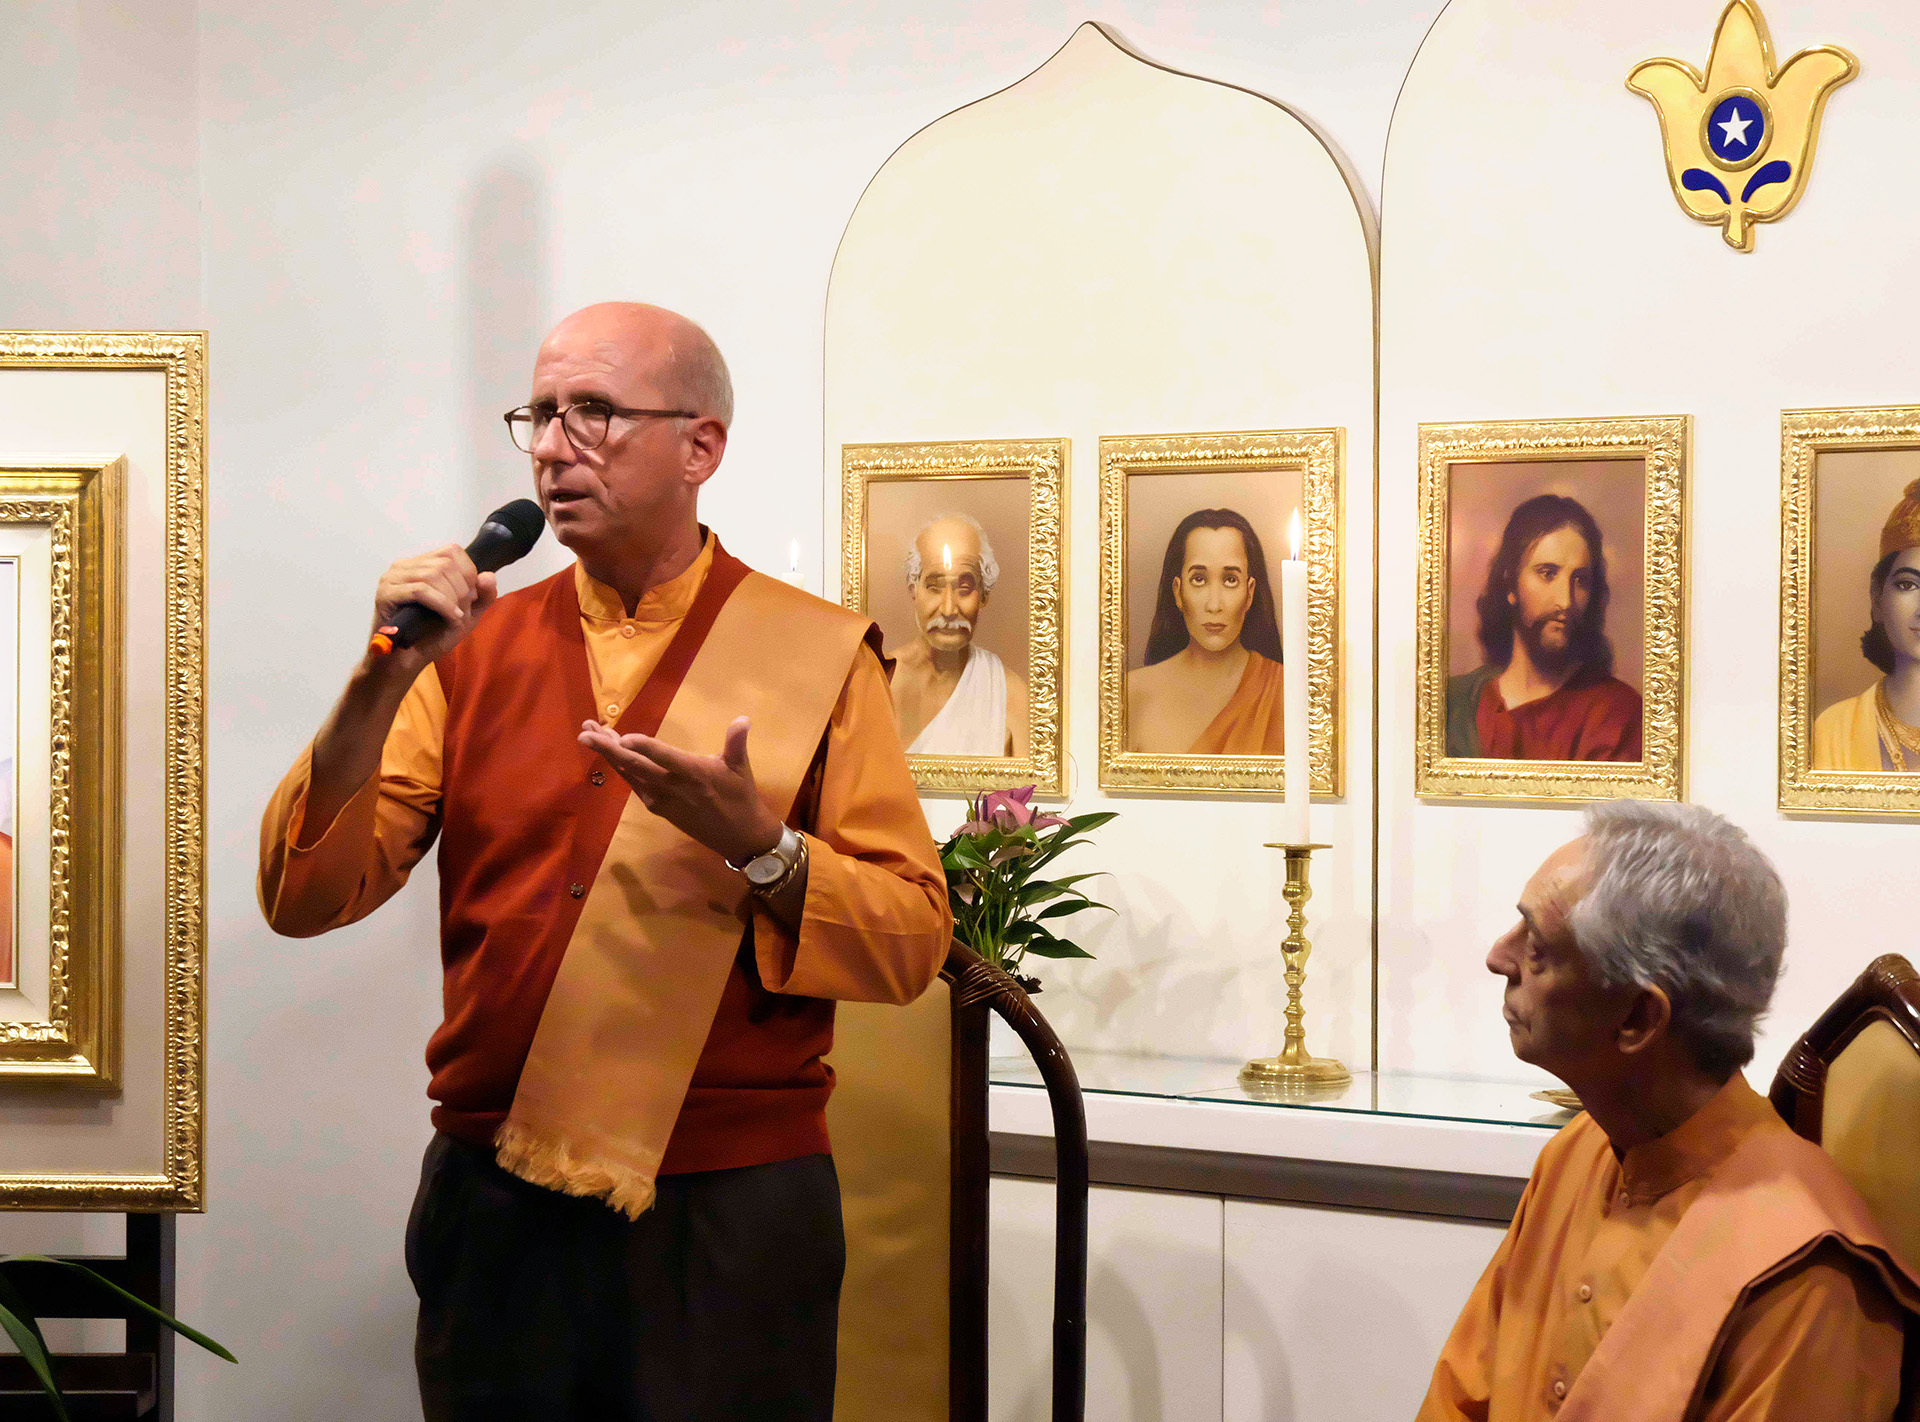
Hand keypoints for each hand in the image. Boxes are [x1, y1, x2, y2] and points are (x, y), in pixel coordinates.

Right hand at [368, 544, 497, 670]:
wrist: (407, 661)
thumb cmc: (433, 636)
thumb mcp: (467, 614)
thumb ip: (482, 596)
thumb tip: (489, 575)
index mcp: (422, 564)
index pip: (452, 551)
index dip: (468, 573)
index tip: (470, 597)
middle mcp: (405, 566)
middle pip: (445, 563)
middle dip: (462, 589)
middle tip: (461, 611)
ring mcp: (392, 578)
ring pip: (433, 575)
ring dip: (452, 599)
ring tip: (454, 617)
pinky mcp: (385, 593)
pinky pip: (420, 590)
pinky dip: (441, 604)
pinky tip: (450, 617)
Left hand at [578, 715, 784, 863]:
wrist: (737, 835)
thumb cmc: (740, 797)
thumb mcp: (741, 768)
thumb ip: (737, 742)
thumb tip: (743, 718)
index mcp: (693, 774)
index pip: (663, 757)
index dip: (643, 746)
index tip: (622, 735)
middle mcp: (672, 787)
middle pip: (635, 766)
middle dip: (608, 748)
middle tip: (585, 732)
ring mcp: (661, 799)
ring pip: (629, 774)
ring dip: (608, 755)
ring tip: (589, 736)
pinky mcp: (657, 807)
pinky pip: (633, 784)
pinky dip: (619, 768)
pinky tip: (610, 755)